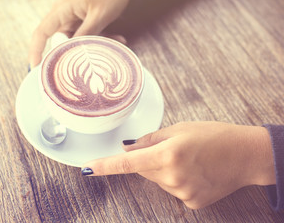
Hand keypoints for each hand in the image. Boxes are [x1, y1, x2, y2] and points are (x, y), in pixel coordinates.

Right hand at [28, 0, 133, 66]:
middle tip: (93, 58)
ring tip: (116, 41)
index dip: (36, 51)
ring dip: (95, 45)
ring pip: (77, 41)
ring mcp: (74, 18)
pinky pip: (87, 36)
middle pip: (61, 41)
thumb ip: (85, 34)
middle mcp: (64, 15)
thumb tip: (72, 53)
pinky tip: (118, 38)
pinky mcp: (84, 21)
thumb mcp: (99, 15)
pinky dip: (101, 39)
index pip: (42, 32)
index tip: (36, 68)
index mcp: (62, 10)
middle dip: (77, 51)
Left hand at [82, 122, 274, 208]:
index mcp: (168, 154)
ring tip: (186, 159)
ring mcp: (183, 192)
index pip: (128, 163)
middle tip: (171, 148)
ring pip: (157, 180)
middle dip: (148, 159)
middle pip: (143, 169)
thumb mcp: (179, 128)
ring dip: (163, 170)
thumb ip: (150, 140)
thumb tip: (127, 148)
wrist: (245, 155)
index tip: (87, 168)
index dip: (105, 166)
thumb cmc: (213, 135)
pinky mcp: (191, 202)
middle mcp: (173, 177)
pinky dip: (176, 180)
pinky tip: (193, 172)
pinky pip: (172, 189)